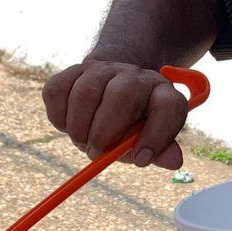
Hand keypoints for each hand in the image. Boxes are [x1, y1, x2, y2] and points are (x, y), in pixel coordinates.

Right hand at [42, 59, 188, 167]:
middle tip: (96, 153)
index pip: (168, 106)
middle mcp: (135, 76)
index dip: (157, 135)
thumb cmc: (132, 123)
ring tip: (83, 141)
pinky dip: (59, 116)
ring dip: (79, 126)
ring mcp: (104, 69)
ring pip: (86, 91)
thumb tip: (174, 161)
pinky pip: (58, 90)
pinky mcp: (74, 70)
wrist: (108, 91)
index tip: (141, 159)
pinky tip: (69, 124)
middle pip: (123, 93)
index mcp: (161, 92)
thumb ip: (161, 150)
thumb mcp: (149, 139)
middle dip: (105, 130)